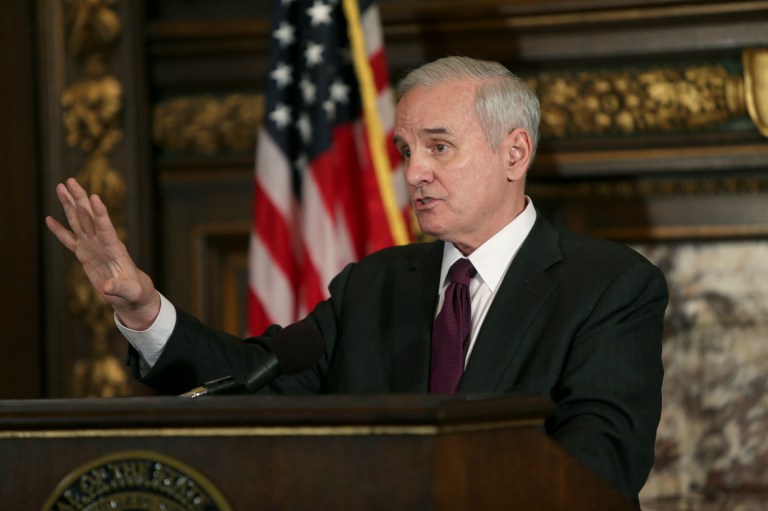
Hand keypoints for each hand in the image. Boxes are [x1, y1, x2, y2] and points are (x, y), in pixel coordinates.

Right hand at [46, 178, 160, 329]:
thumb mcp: (130, 292)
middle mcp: (102, 242)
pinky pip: (69, 239)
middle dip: (80, 199)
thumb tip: (107, 287)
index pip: (106, 228)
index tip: (94, 197)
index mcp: (115, 249)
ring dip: (70, 204)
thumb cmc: (135, 292)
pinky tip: (49, 218)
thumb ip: (120, 288)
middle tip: (70, 181)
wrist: (131, 294)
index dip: (100, 213)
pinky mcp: (84, 253)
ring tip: (61, 187)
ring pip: (79, 221)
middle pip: (89, 217)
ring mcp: (92, 246)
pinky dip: (59, 230)